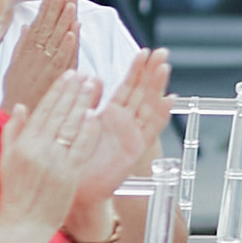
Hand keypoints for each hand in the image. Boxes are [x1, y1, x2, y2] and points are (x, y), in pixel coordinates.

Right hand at [0, 0, 77, 123]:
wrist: (20, 117)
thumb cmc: (18, 93)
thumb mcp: (14, 67)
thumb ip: (21, 46)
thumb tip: (26, 26)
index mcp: (27, 50)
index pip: (39, 21)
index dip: (47, 3)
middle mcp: (36, 55)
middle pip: (48, 25)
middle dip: (56, 4)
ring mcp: (46, 65)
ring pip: (56, 37)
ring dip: (64, 18)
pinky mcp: (55, 78)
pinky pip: (63, 58)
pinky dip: (68, 44)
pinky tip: (72, 30)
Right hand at [0, 69, 105, 242]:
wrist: (22, 225)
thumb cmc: (15, 194)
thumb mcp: (6, 160)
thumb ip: (13, 132)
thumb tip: (21, 106)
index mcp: (22, 144)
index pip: (42, 110)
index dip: (57, 91)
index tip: (68, 75)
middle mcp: (37, 148)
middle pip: (58, 113)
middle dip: (73, 91)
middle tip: (85, 73)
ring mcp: (54, 160)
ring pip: (70, 125)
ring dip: (83, 103)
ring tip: (93, 85)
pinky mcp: (68, 173)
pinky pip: (80, 146)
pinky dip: (87, 129)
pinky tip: (95, 113)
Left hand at [67, 45, 171, 228]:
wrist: (74, 190)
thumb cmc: (71, 160)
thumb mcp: (73, 125)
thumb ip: (83, 102)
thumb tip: (89, 79)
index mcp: (109, 115)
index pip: (126, 87)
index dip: (135, 70)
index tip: (144, 52)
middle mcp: (124, 123)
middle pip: (142, 92)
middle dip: (151, 72)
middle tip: (161, 52)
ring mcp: (132, 135)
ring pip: (148, 105)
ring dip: (157, 86)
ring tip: (164, 67)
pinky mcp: (136, 149)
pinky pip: (151, 129)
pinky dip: (161, 114)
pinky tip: (170, 99)